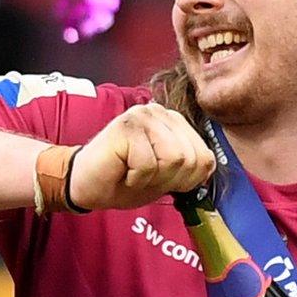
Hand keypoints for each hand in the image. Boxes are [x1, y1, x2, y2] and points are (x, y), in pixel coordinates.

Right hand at [67, 103, 214, 211]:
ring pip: (174, 159)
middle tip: (143, 176)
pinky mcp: (126, 126)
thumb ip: (191, 166)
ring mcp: (142, 115)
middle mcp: (160, 112)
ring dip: (152, 178)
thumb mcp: (167, 176)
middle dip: (169, 179)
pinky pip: (149, 164)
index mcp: (174, 122)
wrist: (85, 185)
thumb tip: (211, 165)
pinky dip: (136, 178)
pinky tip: (121, 169)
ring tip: (133, 171)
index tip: (160, 178)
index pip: (205, 158)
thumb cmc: (125, 180)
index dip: (185, 180)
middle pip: (191, 159)